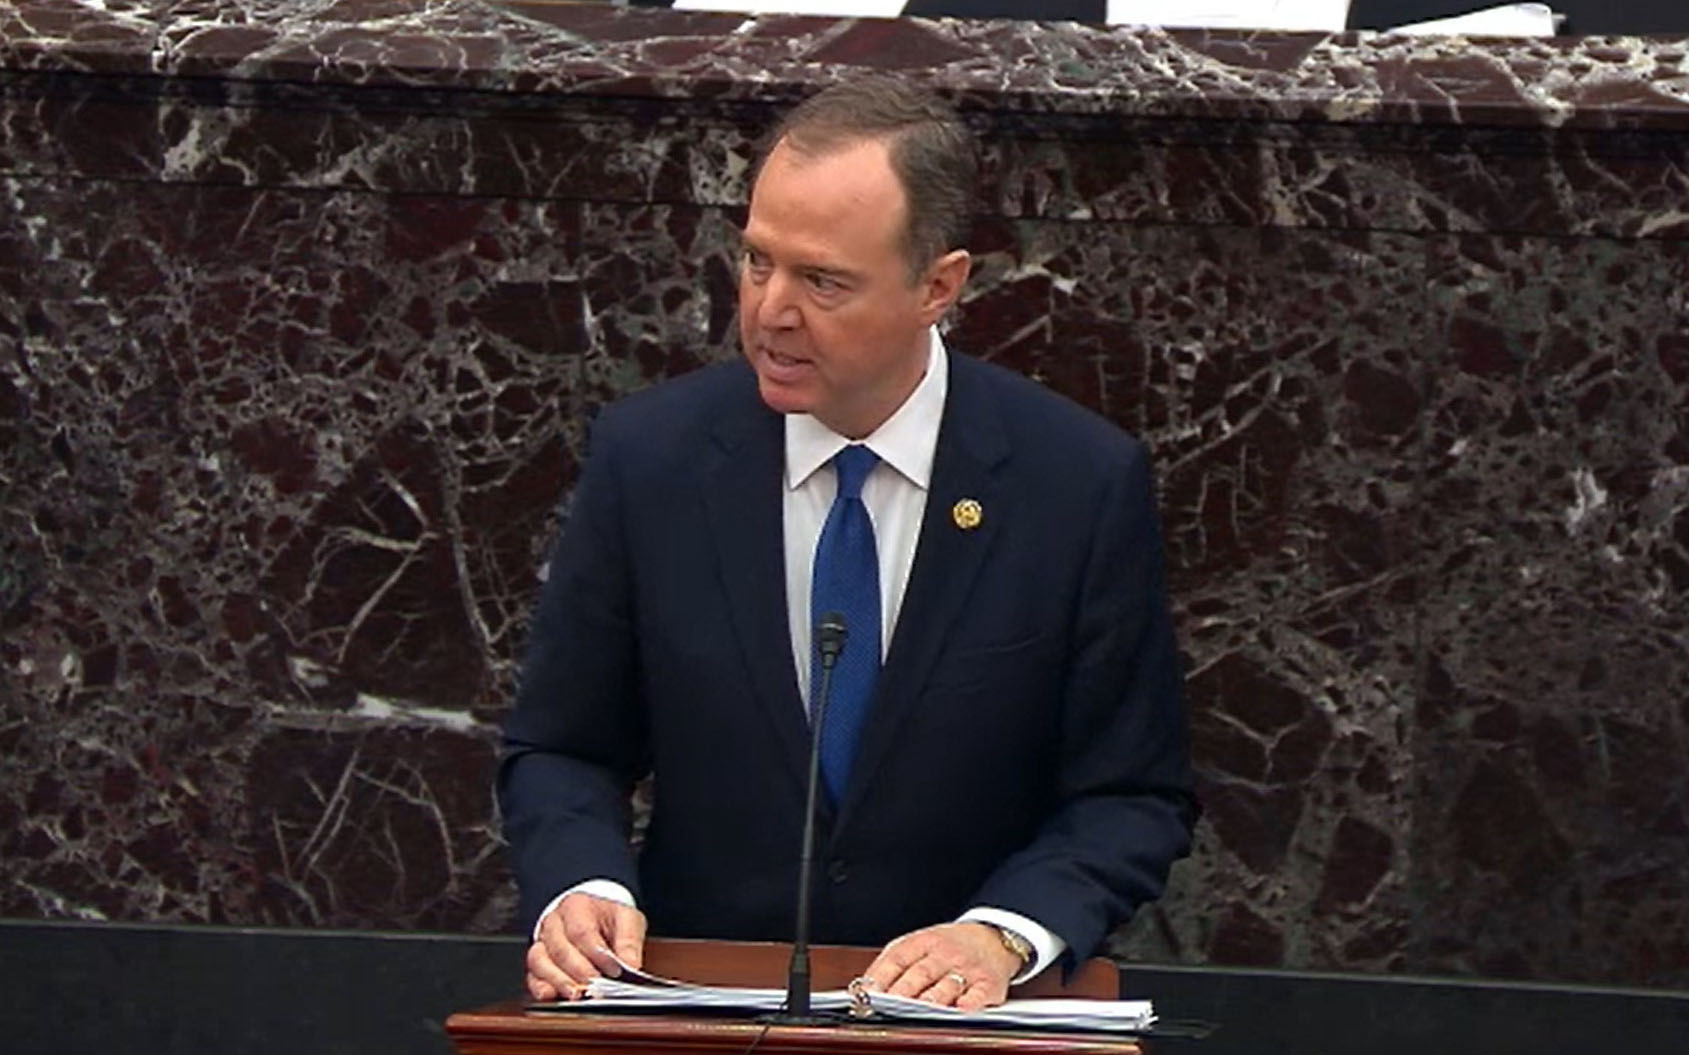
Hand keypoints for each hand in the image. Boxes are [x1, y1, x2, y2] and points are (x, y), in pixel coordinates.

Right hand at [525, 892, 647, 1000]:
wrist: (593, 918)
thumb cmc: (607, 919)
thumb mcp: (626, 919)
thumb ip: (629, 941)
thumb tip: (631, 966)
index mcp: (576, 906)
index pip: (582, 931)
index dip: (597, 953)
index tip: (613, 970)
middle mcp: (553, 923)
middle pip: (560, 948)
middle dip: (579, 971)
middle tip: (596, 987)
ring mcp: (542, 943)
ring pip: (540, 962)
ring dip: (559, 981)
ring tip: (577, 994)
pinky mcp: (537, 964)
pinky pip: (532, 977)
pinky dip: (541, 988)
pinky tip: (553, 996)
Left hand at [861, 922, 1020, 1009]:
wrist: (993, 938)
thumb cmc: (950, 947)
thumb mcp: (921, 943)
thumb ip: (894, 962)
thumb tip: (865, 987)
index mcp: (924, 941)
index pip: (898, 958)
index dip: (881, 976)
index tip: (867, 993)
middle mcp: (945, 954)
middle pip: (920, 973)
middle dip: (902, 992)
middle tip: (887, 1006)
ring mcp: (967, 968)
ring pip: (946, 986)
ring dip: (930, 1000)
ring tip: (915, 1012)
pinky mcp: (988, 983)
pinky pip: (978, 995)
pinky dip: (969, 1004)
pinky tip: (959, 1010)